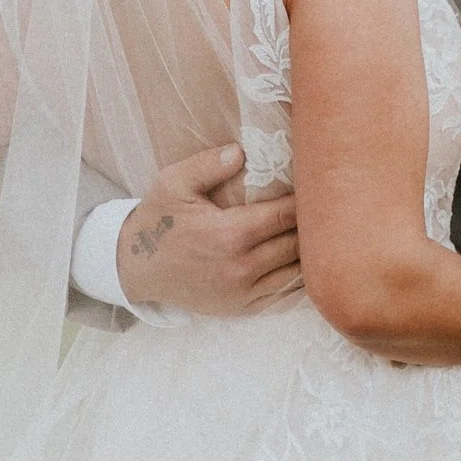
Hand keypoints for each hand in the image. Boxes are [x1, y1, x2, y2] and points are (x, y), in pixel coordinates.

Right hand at [118, 146, 301, 315]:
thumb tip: (241, 151)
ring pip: (298, 271)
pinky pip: (286, 293)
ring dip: (309, 251)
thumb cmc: (158, 221)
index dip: (306, 199)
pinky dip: (298, 276)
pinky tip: (300, 257)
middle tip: (323, 206)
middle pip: (298, 243)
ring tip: (315, 229)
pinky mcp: (244, 308)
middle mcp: (242, 267)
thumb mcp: (173, 184)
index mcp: (229, 234)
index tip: (315, 186)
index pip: (287, 215)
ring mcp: (244, 292)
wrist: (137, 269)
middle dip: (313, 224)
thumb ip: (207, 165)